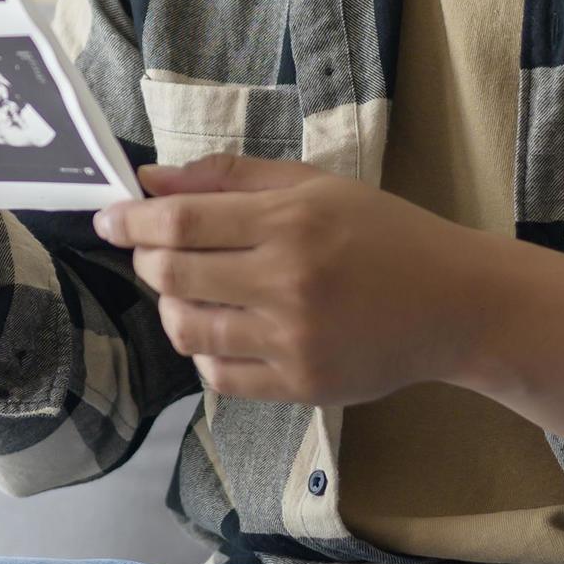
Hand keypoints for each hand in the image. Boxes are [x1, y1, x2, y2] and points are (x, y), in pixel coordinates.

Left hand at [94, 153, 489, 403]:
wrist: (455, 304)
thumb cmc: (383, 233)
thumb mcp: (312, 185)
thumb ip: (229, 178)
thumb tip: (150, 180)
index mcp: (290, 221)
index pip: (179, 222)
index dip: (130, 220)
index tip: (108, 218)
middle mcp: (287, 282)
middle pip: (172, 273)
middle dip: (147, 258)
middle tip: (153, 249)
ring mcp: (292, 340)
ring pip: (186, 328)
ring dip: (170, 305)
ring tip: (189, 288)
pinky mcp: (300, 384)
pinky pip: (217, 374)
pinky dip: (202, 350)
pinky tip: (220, 328)